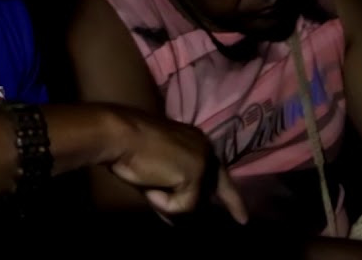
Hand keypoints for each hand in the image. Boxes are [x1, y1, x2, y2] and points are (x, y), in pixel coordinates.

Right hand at [104, 107, 248, 223]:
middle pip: (215, 188)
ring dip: (169, 202)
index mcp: (196, 142)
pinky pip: (183, 206)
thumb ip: (170, 196)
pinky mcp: (197, 173)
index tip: (242, 217)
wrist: (120, 136)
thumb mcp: (155, 178)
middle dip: (223, 204)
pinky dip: (163, 202)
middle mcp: (205, 149)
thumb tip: (176, 225)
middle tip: (241, 220)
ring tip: (149, 183)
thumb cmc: (130, 151)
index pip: (218, 173)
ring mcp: (204, 161)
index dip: (230, 196)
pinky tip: (151, 184)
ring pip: (194, 203)